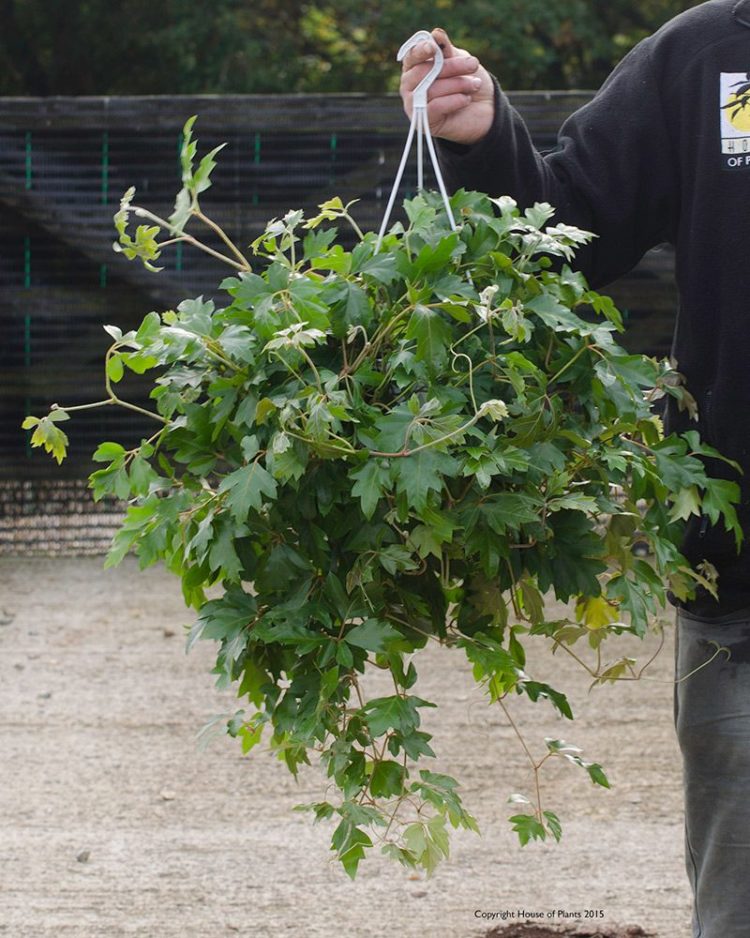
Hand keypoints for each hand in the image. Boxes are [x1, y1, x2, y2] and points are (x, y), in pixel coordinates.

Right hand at [399, 28, 493, 145]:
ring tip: (475, 84)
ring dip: (457, 84)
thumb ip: (446, 49)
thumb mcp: (460, 60)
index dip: (420, 51)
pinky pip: (434, 107)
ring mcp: (415, 106)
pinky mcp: (425, 123)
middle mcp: (410, 87)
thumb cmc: (470, 82)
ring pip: (430, 89)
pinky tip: (466, 99)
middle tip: (473, 64)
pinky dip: (453, 100)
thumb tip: (435, 34)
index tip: (434, 47)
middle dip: (450, 66)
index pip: (411, 57)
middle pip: (422, 72)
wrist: (486, 110)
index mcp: (416, 68)